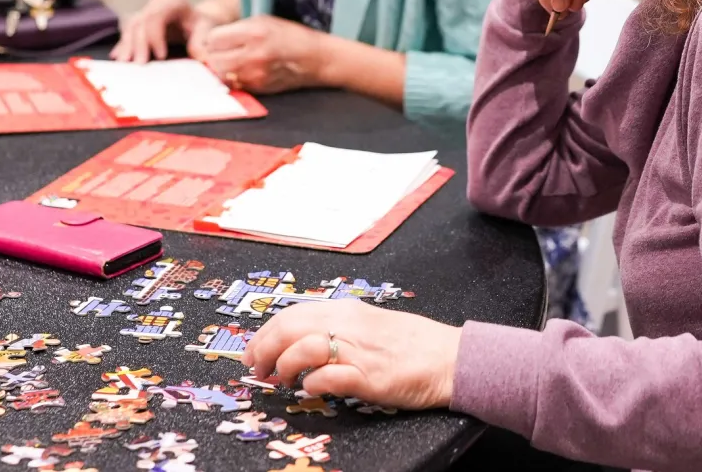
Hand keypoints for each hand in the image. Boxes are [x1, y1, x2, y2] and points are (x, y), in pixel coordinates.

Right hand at [111, 0, 208, 62]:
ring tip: (125, 64)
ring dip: (127, 45)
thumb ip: (202, 43)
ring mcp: (146, 10)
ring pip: (131, 25)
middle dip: (138, 45)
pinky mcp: (139, 20)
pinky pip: (127, 31)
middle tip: (138, 65)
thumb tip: (200, 58)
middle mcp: (156, 2)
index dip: (155, 36)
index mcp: (173, 1)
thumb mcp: (207, 31)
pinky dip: (123, 45)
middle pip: (141, 22)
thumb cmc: (203, 26)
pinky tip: (118, 57)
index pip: (156, 16)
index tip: (161, 56)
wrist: (197, 21)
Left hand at [201, 15, 326, 93]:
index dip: (214, 38)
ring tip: (231, 60)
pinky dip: (233, 78)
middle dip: (214, 55)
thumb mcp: (263, 21)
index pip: (213, 38)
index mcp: (254, 33)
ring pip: (220, 75)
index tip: (219, 38)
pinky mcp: (259, 89)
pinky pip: (234, 84)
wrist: (314, 59)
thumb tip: (211, 40)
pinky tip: (243, 70)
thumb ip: (236, 29)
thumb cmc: (289, 35)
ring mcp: (255, 75)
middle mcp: (253, 55)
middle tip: (222, 51)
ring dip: (221, 68)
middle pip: (213, 59)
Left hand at [243, 301, 461, 410]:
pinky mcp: (369, 376)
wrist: (448, 358)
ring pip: (304, 347)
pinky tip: (308, 389)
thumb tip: (302, 341)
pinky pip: (330, 376)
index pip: (292, 313)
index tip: (253, 351)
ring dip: (284, 365)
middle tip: (256, 369)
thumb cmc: (411, 344)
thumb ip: (338, 328)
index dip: (265, 333)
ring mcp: (358, 350)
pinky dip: (312, 382)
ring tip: (280, 380)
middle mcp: (348, 325)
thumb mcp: (368, 324)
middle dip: (264, 349)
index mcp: (346, 310)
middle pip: (290, 328)